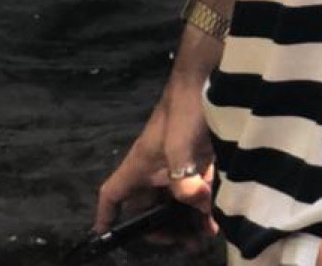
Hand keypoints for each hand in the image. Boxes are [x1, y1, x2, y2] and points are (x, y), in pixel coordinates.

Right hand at [93, 69, 217, 244]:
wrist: (209, 77)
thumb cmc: (184, 108)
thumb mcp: (180, 146)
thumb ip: (185, 182)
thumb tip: (200, 210)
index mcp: (141, 165)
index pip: (113, 192)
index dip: (105, 215)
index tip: (103, 234)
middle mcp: (155, 169)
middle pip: (148, 208)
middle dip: (163, 230)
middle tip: (186, 244)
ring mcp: (177, 164)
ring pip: (175, 202)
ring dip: (187, 222)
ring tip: (204, 238)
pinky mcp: (198, 160)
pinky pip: (196, 191)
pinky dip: (204, 206)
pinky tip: (218, 220)